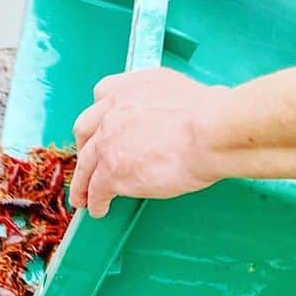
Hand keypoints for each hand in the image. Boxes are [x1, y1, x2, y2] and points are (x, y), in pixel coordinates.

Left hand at [69, 68, 223, 217]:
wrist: (211, 132)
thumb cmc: (212, 116)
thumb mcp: (182, 94)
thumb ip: (165, 104)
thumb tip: (174, 117)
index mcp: (131, 87)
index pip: (101, 96)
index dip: (99, 117)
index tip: (100, 128)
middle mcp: (112, 109)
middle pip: (85, 131)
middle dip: (85, 149)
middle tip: (88, 163)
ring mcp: (107, 141)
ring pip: (86, 165)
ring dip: (83, 182)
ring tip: (84, 196)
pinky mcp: (110, 171)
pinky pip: (96, 190)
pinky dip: (95, 201)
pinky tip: (99, 209)